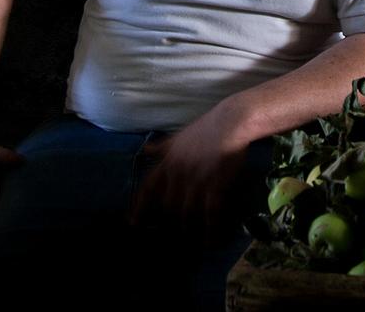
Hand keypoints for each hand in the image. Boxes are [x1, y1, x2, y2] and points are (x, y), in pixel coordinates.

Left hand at [131, 106, 250, 234]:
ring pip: (186, 212)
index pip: (148, 188)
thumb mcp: (178, 136)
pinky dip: (210, 229)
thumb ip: (161, 147)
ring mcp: (196, 182)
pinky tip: (212, 241)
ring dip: (188, 228)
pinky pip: (210, 214)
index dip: (139, 206)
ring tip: (192, 240)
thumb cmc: (205, 128)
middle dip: (168, 221)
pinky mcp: (215, 187)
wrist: (231, 123)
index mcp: (167, 162)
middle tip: (171, 233)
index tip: (133, 222)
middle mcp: (178, 174)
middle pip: (167, 205)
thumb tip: (145, 150)